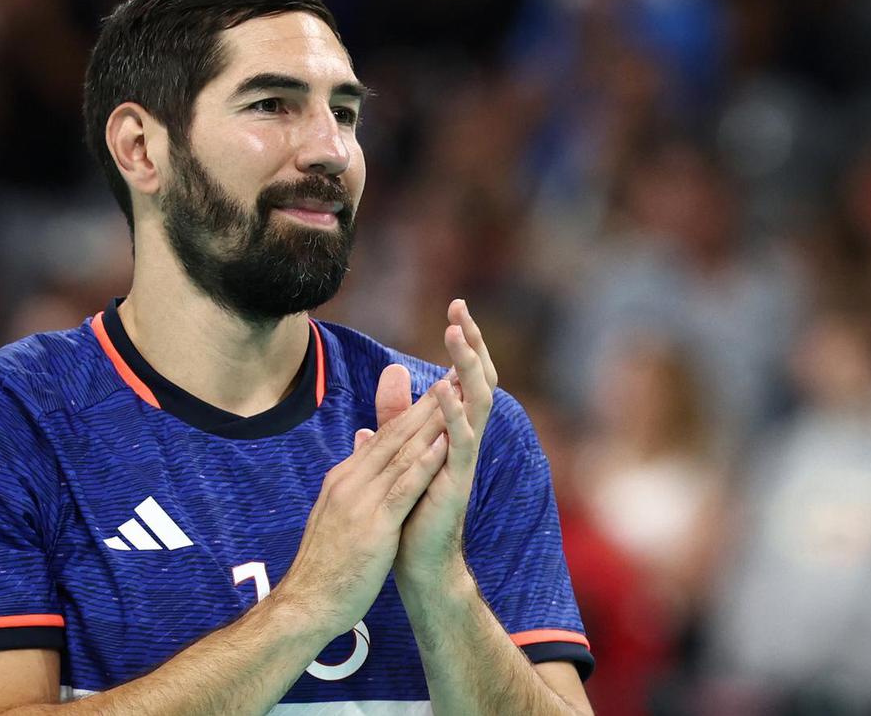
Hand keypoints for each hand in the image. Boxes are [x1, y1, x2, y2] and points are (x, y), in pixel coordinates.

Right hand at [276, 383, 448, 639]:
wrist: (307, 603)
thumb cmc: (325, 566)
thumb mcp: (336, 518)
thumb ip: (352, 488)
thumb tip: (361, 464)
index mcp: (343, 479)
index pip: (381, 439)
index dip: (410, 413)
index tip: (434, 391)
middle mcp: (350, 481)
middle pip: (393, 436)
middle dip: (424, 406)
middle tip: (451, 377)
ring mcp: (361, 501)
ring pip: (401, 454)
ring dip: (430, 423)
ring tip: (453, 397)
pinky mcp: (374, 525)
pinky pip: (403, 487)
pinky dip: (424, 463)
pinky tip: (443, 444)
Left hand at [373, 299, 497, 585]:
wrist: (413, 562)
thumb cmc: (411, 509)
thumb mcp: (400, 448)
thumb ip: (397, 414)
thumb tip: (392, 375)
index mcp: (452, 430)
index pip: (463, 377)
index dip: (464, 344)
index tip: (456, 308)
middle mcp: (463, 439)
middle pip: (477, 381)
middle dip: (471, 344)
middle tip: (460, 308)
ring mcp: (463, 459)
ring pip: (476, 403)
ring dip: (466, 367)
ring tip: (457, 334)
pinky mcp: (455, 481)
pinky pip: (461, 442)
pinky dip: (453, 414)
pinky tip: (443, 390)